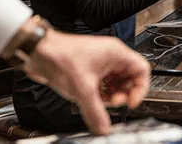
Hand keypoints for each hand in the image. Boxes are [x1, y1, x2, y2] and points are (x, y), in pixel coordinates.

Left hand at [23, 31, 150, 134]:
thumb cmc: (60, 56)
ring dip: (111, 97)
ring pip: (116, 84)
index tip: (131, 102)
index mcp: (116, 53)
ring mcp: (100, 63)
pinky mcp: (89, 71)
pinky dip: (100, 95)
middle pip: (129, 79)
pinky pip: (103, 86)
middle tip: (113, 104)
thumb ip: (96, 112)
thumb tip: (104, 129)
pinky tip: (92, 101)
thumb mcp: (83, 89)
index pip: (142, 70)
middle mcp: (110, 57)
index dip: (140, 88)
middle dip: (123, 95)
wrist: (39, 52)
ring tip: (101, 103)